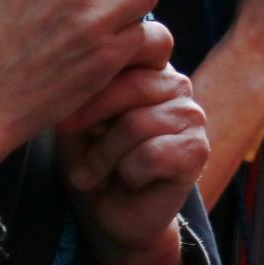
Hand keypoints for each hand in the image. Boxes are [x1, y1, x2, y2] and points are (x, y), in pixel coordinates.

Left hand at [55, 23, 208, 264]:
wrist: (112, 217)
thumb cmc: (91, 163)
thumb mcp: (75, 121)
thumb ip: (83, 90)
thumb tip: (76, 70)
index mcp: (147, 68)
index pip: (129, 47)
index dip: (94, 79)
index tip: (66, 115)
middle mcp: (176, 85)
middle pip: (131, 85)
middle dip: (92, 120)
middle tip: (71, 145)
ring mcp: (192, 116)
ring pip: (137, 124)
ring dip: (104, 157)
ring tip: (92, 175)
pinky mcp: (198, 150)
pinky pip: (153, 154)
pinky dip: (129, 174)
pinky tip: (128, 182)